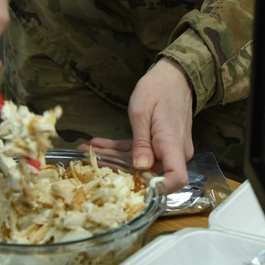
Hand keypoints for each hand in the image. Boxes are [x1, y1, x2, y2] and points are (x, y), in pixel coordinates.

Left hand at [87, 57, 194, 190]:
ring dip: (114, 156)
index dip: (160, 189)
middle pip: (148, 171)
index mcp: (172, 144)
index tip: (134, 189)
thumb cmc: (157, 89)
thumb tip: (141, 168)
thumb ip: (141, 143)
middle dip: (117, 168)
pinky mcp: (161, 144)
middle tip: (89, 164)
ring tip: (87, 152)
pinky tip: (99, 144)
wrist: (173, 76)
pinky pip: (141, 151)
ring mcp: (168, 148)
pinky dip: (122, 148)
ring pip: (140, 161)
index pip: (176, 177)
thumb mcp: (142, 113)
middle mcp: (174, 151)